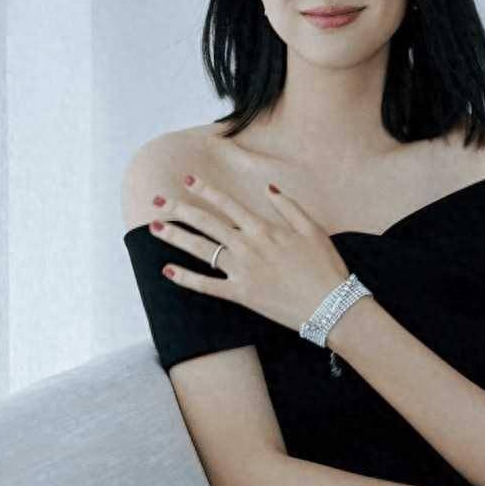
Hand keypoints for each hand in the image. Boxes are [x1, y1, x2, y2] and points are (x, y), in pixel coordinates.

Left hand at [149, 174, 350, 331]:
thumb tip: (269, 188)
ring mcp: (242, 271)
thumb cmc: (326, 267)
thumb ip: (289, 207)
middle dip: (179, 210)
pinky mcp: (241, 295)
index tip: (186, 180)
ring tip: (153, 227)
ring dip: (175, 237)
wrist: (331, 305)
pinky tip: (167, 270)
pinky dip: (186, 279)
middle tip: (157, 202)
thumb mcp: (312, 229)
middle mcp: (248, 246)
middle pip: (206, 223)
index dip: (205, 190)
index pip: (227, 204)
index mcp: (264, 228)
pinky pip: (207, 286)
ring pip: (201, 250)